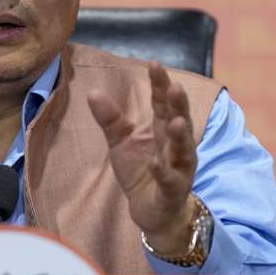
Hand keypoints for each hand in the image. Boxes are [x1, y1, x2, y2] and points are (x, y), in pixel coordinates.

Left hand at [86, 62, 198, 254]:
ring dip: (179, 135)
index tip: (155, 64)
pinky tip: (156, 162)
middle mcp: (176, 145)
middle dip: (178, 105)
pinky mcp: (172, 190)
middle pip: (179, 120)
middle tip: (175, 87)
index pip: (163, 103)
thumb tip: (92, 92)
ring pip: (183, 149)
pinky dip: (163, 171)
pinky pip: (169, 180)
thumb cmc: (141, 170)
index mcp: (163, 129)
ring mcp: (178, 167)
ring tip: (173, 120)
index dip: (160, 85)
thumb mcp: (121, 142)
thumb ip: (110, 119)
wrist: (151, 210)